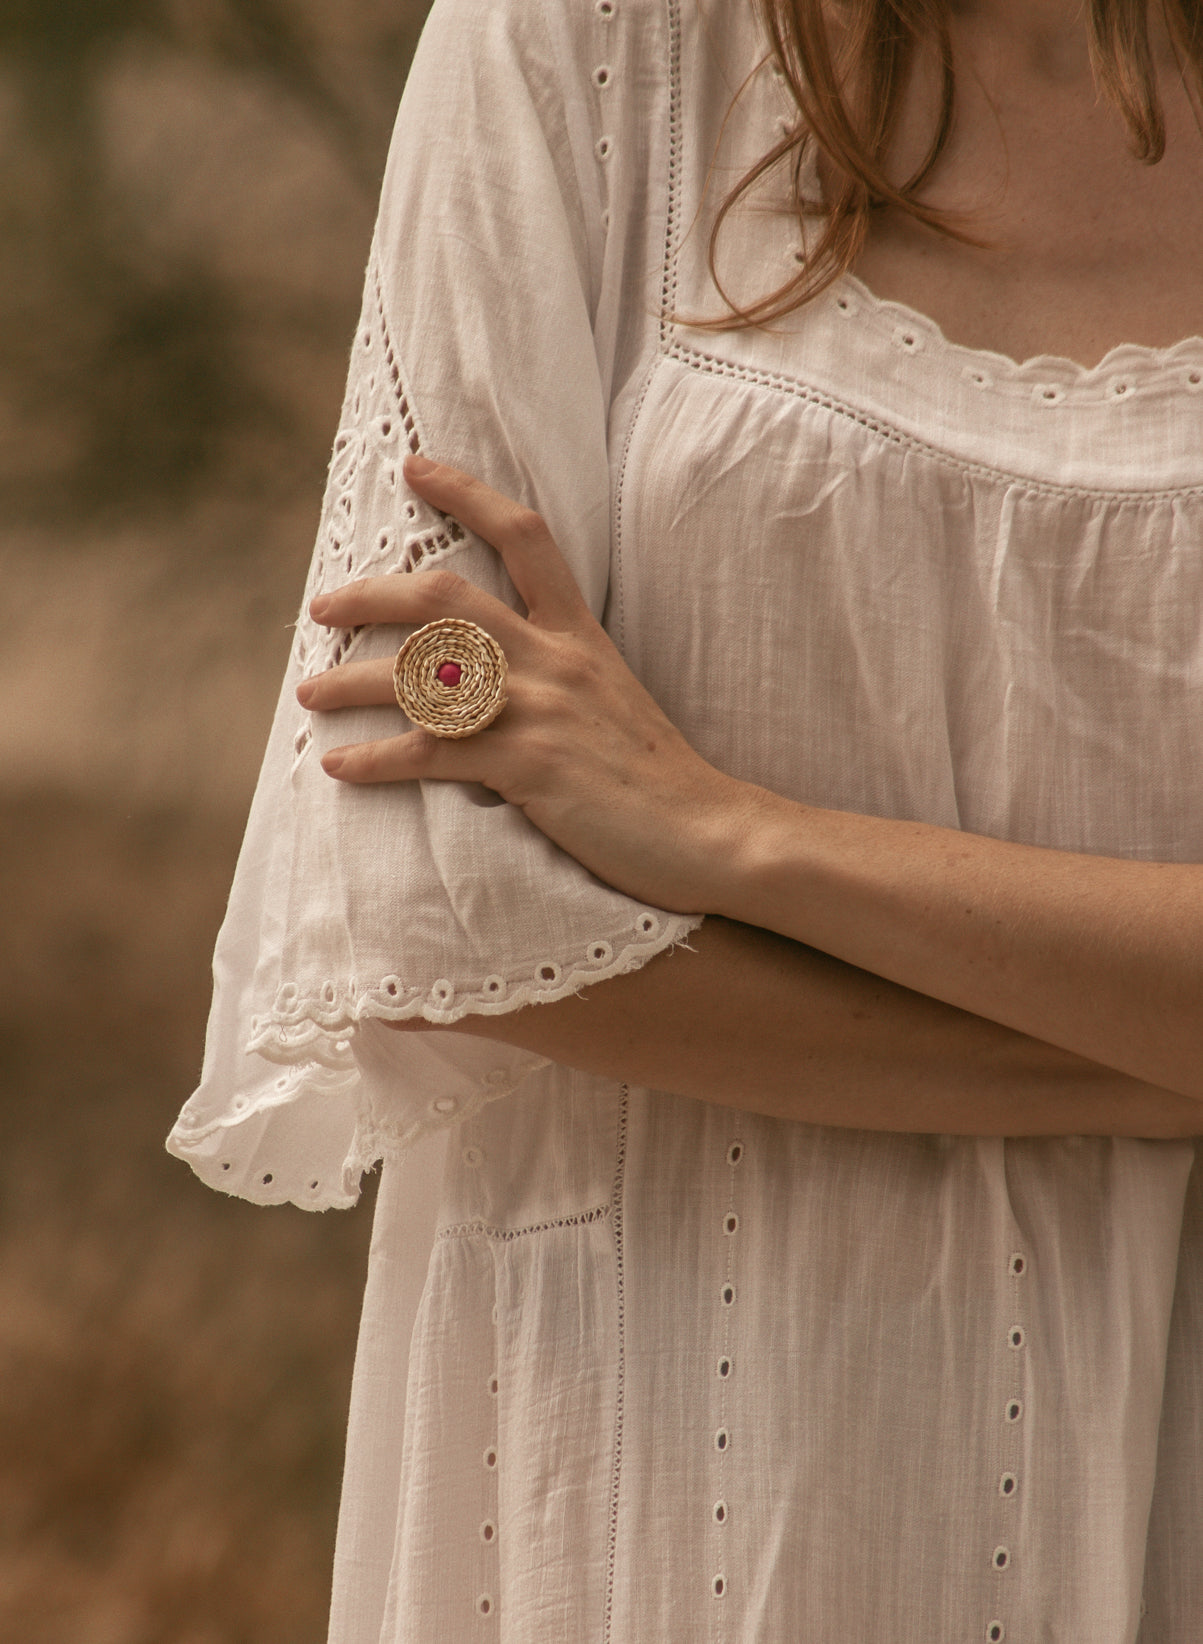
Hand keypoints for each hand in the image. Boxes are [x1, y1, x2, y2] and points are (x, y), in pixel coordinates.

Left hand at [296, 454, 760, 914]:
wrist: (709, 832)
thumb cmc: (659, 778)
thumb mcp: (615, 699)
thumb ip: (561, 673)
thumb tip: (499, 670)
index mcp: (580, 635)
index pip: (525, 535)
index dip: (467, 492)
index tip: (414, 466)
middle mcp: (554, 659)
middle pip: (444, 596)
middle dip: (370, 594)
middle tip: (321, 607)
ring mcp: (539, 710)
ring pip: (419, 676)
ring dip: (350, 683)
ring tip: (308, 694)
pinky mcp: (526, 766)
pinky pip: (428, 753)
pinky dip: (373, 759)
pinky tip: (339, 766)